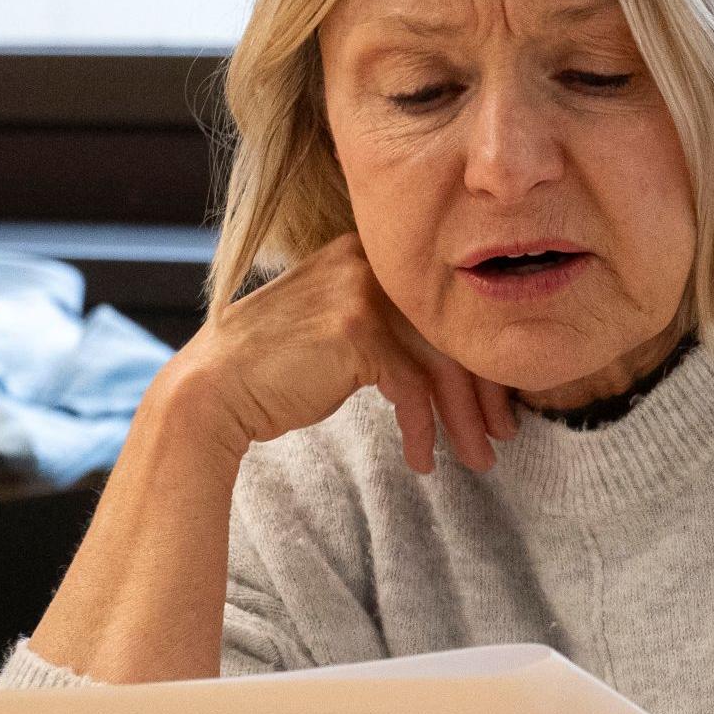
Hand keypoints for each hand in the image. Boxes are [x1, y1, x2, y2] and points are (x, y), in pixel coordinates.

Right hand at [161, 230, 513, 473]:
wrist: (211, 391)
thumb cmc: (275, 372)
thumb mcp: (337, 328)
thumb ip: (391, 325)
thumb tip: (459, 362)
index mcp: (372, 254)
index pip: (446, 307)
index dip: (480, 358)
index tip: (496, 404)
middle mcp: (371, 262)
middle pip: (453, 329)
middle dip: (484, 392)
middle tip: (503, 435)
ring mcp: (362, 291)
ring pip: (442, 359)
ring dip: (463, 419)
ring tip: (478, 459)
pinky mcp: (356, 330)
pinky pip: (412, 386)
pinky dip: (423, 429)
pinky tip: (422, 459)